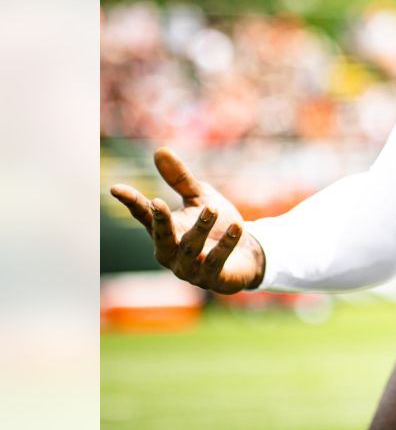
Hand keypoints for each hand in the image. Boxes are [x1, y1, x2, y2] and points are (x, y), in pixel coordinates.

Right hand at [109, 148, 264, 293]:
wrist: (247, 255)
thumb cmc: (217, 226)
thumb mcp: (200, 198)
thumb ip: (180, 179)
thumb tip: (159, 150)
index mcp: (164, 231)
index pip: (144, 215)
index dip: (131, 202)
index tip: (115, 188)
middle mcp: (171, 252)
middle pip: (161, 237)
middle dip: (159, 221)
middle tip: (158, 202)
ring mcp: (189, 269)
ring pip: (189, 248)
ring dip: (200, 228)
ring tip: (211, 207)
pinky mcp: (211, 279)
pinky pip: (216, 261)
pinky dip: (225, 244)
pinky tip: (237, 226)